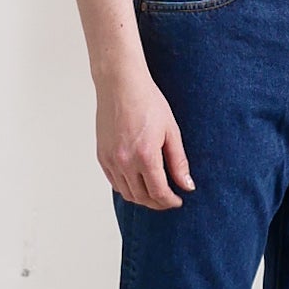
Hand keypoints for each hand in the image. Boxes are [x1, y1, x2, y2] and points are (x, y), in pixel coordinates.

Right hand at [96, 67, 195, 208]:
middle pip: (142, 197)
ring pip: (126, 193)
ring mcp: (110, 160)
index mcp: (145, 156)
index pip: (159, 192)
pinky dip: (127, 188)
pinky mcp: (102, 156)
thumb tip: (187, 185)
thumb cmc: (147, 102)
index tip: (178, 201)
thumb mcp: (171, 131)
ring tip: (154, 193)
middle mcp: (125, 162)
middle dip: (157, 203)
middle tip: (168, 200)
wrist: (121, 85)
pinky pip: (114, 182)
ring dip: (142, 198)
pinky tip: (137, 182)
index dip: (170, 201)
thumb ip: (178, 162)